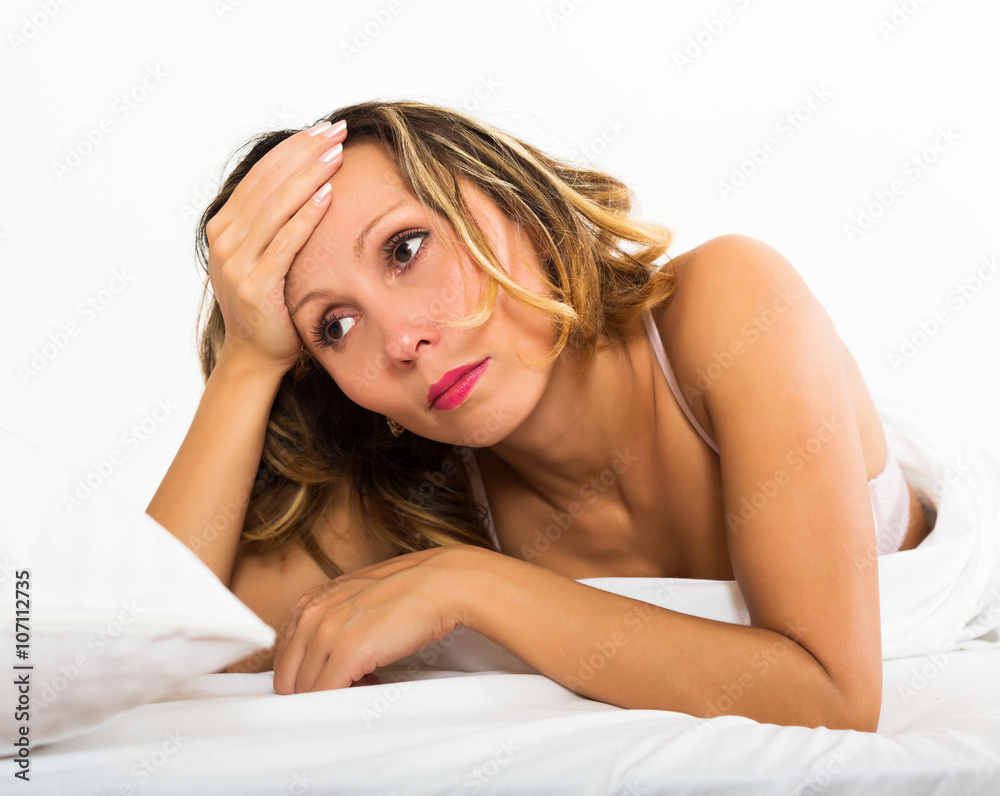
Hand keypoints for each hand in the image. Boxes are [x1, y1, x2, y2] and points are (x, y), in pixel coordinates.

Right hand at [205, 119, 348, 374]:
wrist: (256, 353)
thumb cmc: (271, 301)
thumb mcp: (265, 254)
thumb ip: (274, 221)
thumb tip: (308, 181)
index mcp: (225, 225)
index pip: (261, 175)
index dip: (293, 148)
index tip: (322, 128)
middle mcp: (225, 239)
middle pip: (268, 183)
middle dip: (304, 153)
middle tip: (335, 130)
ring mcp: (236, 262)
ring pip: (275, 207)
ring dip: (308, 176)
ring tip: (336, 154)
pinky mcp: (256, 285)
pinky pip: (284, 243)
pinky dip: (305, 217)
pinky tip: (326, 196)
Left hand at [272, 546, 467, 693]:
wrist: (440, 584)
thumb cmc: (406, 590)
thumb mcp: (355, 597)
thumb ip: (331, 619)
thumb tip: (322, 652)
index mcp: (310, 602)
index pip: (284, 655)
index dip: (305, 672)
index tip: (329, 675)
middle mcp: (312, 616)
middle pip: (287, 677)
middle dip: (311, 690)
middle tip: (344, 685)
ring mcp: (328, 634)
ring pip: (304, 689)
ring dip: (332, 694)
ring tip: (363, 681)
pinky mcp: (348, 652)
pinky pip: (325, 693)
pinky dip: (344, 699)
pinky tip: (371, 682)